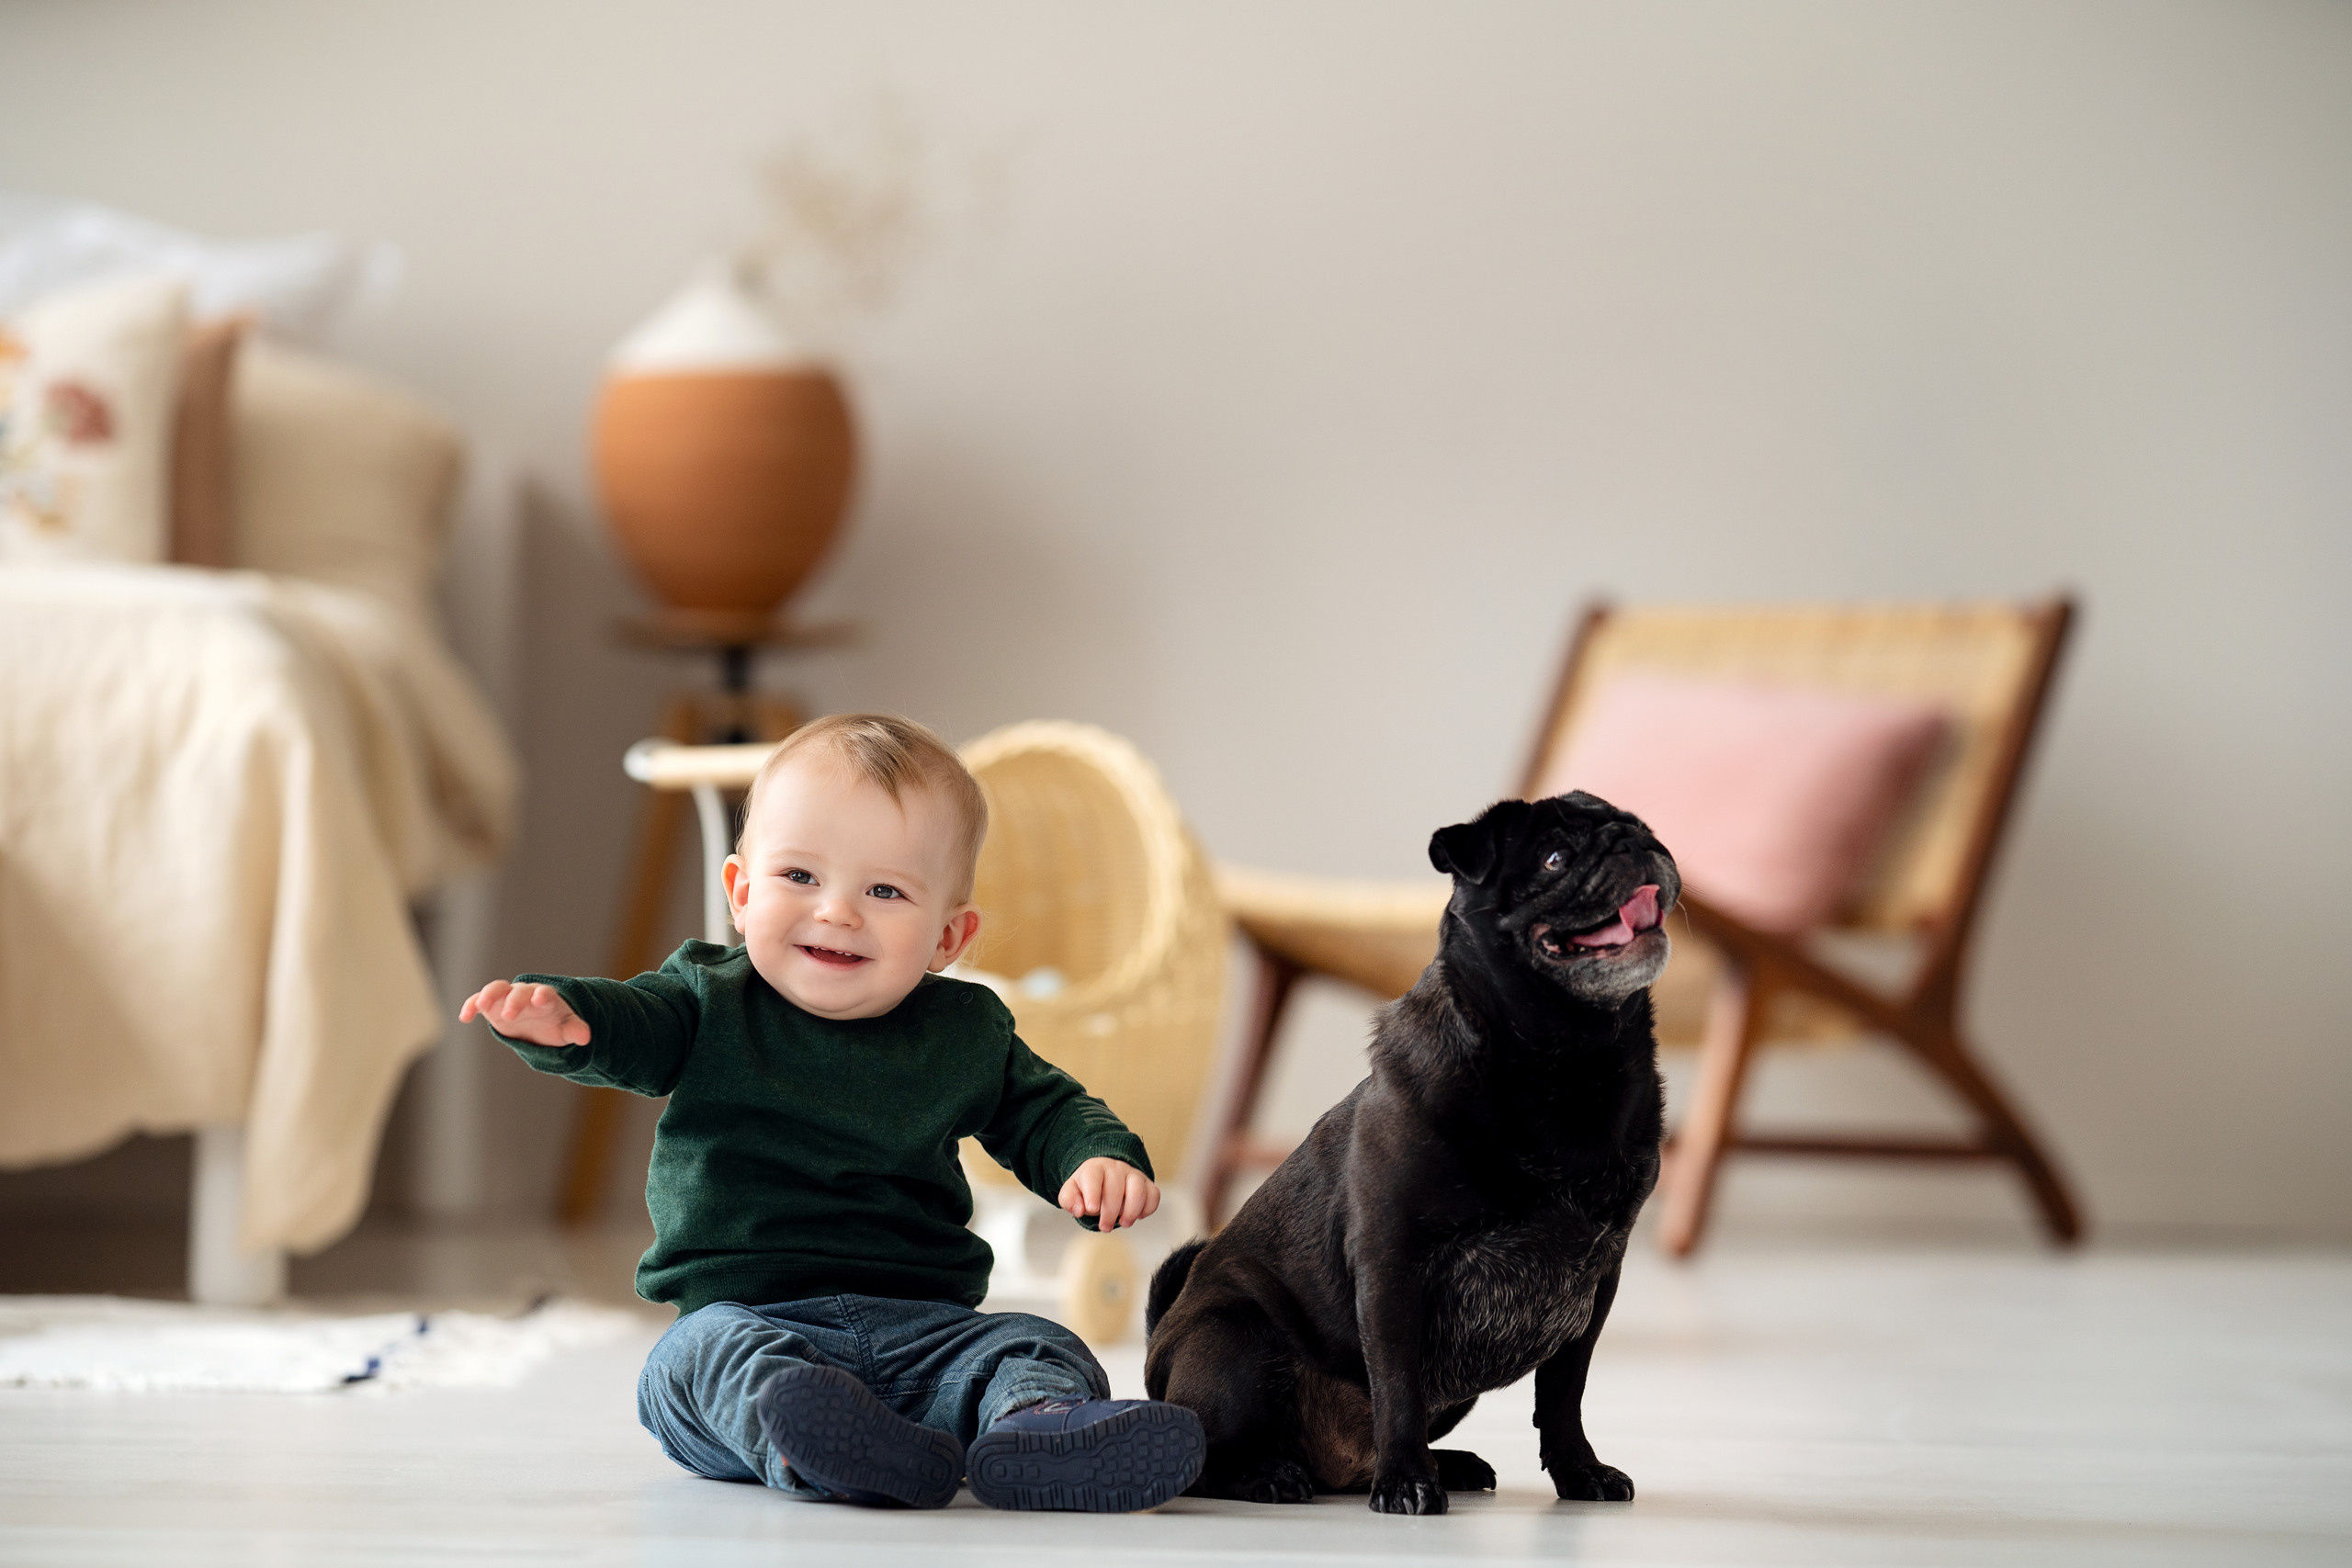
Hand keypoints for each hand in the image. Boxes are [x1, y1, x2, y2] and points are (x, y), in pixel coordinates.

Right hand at [459, 980, 589, 1047]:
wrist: (538, 1020)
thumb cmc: (554, 1022)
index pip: (545, 993)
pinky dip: (471, 1005)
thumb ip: (575, 1030)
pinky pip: (479, 1000)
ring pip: (496, 988)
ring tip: (482, 1006)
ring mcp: (507, 997)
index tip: (540, 999)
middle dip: (514, 1001)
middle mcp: (525, 994)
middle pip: (519, 991)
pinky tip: (465, 1017)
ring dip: (489, 995)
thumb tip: (586, 1038)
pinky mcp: (491, 1005)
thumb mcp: (566, 1028)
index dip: (542, 995)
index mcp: (545, 999)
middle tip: (510, 1015)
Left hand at [1057, 1158, 1158, 1232]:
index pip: (1094, 1177)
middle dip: (1110, 1212)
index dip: (1093, 1194)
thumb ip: (1069, 1199)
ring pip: (1138, 1189)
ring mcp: (1133, 1175)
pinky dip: (1148, 1208)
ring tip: (1123, 1223)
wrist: (1105, 1174)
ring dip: (1131, 1211)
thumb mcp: (1071, 1191)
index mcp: (1094, 1168)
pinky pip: (1154, 1194)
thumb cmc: (1087, 1186)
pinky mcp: (1147, 1183)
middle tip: (1105, 1227)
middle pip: (1116, 1187)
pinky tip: (1138, 1216)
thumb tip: (1079, 1210)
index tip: (1092, 1210)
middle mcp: (1115, 1168)